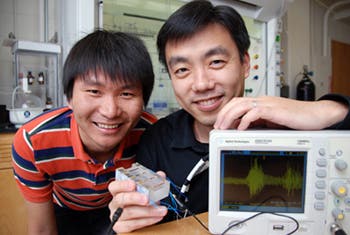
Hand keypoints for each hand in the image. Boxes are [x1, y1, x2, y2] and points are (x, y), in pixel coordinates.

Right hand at [108, 172, 167, 232]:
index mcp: (119, 191)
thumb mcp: (147, 190)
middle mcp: (115, 203)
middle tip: (147, 199)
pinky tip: (156, 217)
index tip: (133, 184)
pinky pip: (131, 225)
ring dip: (147, 211)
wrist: (142, 218)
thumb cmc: (142, 202)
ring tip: (160, 210)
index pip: (114, 186)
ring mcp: (116, 216)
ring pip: (128, 213)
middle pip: (120, 199)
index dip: (122, 184)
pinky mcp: (120, 227)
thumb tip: (161, 175)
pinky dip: (146, 221)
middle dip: (134, 198)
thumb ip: (153, 181)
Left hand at [214, 96, 346, 129]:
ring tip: (224, 128)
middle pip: (236, 102)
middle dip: (224, 114)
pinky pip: (255, 112)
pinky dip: (245, 120)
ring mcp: (268, 104)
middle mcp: (262, 101)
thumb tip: (244, 130)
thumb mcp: (272, 122)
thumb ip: (259, 123)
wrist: (315, 115)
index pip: (238, 103)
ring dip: (230, 117)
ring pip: (242, 105)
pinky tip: (241, 129)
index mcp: (261, 103)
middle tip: (218, 127)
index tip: (220, 124)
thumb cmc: (296, 119)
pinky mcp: (274, 110)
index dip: (226, 112)